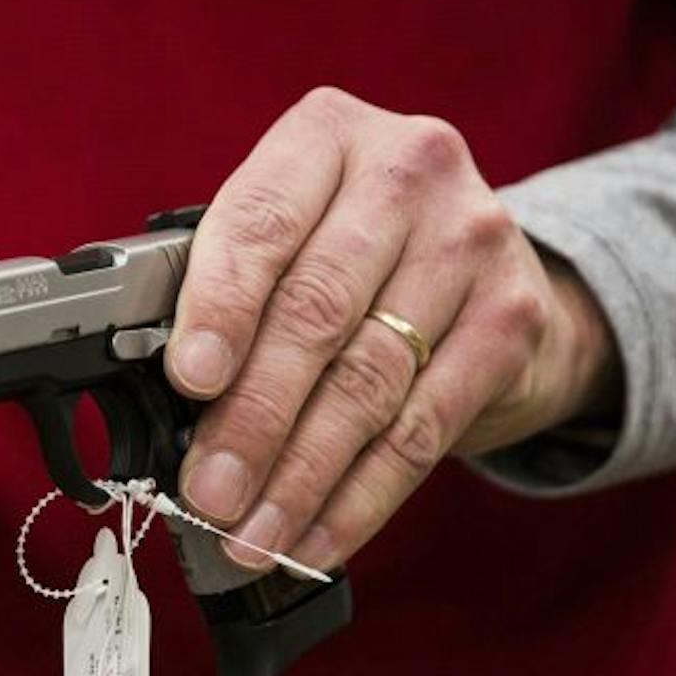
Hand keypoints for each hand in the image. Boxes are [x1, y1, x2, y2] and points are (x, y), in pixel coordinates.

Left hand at [165, 88, 616, 571]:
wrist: (491, 268)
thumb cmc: (352, 255)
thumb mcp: (291, 235)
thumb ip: (229, 287)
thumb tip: (162, 401)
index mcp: (327, 134)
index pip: (262, 222)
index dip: (220, 309)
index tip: (188, 383)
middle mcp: (411, 169)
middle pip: (317, 312)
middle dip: (254, 418)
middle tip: (209, 493)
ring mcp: (472, 241)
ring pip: (369, 383)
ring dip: (300, 477)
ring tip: (251, 535)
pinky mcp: (512, 320)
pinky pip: (422, 431)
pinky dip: (360, 500)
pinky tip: (315, 540)